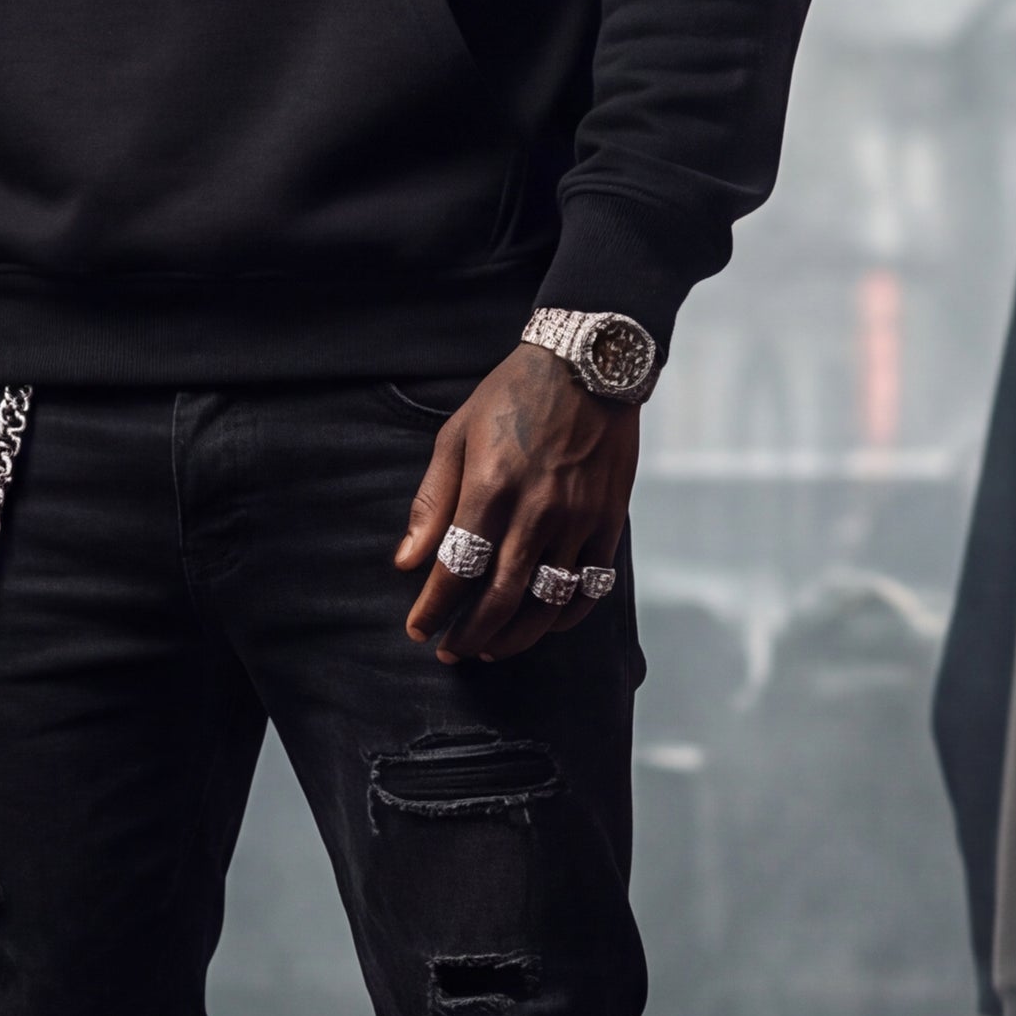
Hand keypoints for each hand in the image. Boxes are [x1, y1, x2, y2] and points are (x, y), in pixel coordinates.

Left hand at [395, 343, 638, 664]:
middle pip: (500, 597)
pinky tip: (543, 624)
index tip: (418, 629)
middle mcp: (536, 510)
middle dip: (469, 635)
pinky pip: (590, 585)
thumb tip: (407, 561)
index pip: (456, 568)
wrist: (587, 364)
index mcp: (490, 487)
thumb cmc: (512, 395)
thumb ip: (432, 501)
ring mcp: (578, 519)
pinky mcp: (608, 520)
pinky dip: (566, 616)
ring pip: (546, 602)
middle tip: (450, 651)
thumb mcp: (456, 436)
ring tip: (491, 648)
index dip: (434, 608)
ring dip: (515, 636)